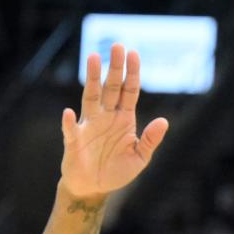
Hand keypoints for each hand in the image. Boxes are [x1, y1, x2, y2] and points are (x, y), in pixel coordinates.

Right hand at [60, 44, 168, 197]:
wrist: (94, 188)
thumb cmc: (117, 171)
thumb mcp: (140, 157)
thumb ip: (150, 140)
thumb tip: (164, 121)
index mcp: (124, 119)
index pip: (129, 91)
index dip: (132, 73)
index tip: (134, 53)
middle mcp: (106, 117)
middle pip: (111, 87)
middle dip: (114, 67)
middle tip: (117, 45)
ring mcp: (89, 126)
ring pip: (91, 97)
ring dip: (92, 79)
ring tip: (93, 58)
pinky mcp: (74, 141)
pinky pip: (71, 129)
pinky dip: (70, 122)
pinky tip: (70, 113)